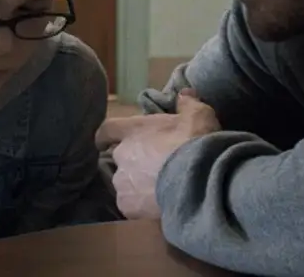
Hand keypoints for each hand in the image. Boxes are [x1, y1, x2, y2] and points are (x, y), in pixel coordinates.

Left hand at [95, 91, 220, 219]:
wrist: (199, 177)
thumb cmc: (196, 141)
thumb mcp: (198, 115)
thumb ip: (188, 104)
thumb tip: (185, 94)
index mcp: (133, 130)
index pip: (107, 130)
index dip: (105, 137)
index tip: (104, 142)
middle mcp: (122, 154)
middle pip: (120, 159)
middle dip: (134, 164)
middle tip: (154, 170)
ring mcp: (122, 181)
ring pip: (124, 184)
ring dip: (137, 186)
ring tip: (157, 191)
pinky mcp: (127, 206)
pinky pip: (130, 206)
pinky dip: (140, 207)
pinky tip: (156, 208)